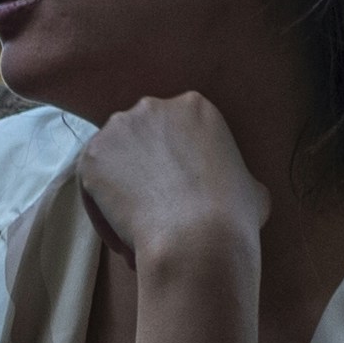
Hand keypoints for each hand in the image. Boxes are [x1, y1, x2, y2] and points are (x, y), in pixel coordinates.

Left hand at [66, 91, 268, 279]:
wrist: (197, 236)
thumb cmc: (233, 215)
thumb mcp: (252, 185)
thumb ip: (234, 175)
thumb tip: (236, 189)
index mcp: (195, 106)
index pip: (174, 129)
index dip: (173, 161)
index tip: (177, 189)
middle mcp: (153, 107)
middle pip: (140, 137)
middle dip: (142, 167)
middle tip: (153, 204)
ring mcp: (118, 128)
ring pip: (113, 159)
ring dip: (120, 187)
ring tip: (137, 224)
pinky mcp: (92, 155)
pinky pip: (91, 184)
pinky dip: (102, 210)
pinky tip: (123, 234)